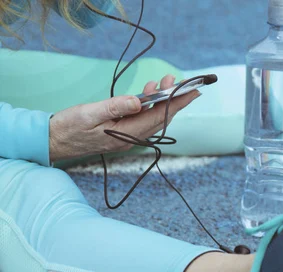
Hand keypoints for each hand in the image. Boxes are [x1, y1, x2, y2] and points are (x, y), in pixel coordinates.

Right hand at [49, 75, 198, 161]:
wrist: (53, 142)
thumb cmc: (69, 128)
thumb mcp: (89, 114)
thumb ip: (114, 107)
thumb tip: (138, 101)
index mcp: (126, 134)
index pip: (158, 117)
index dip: (177, 104)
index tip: (192, 92)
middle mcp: (131, 137)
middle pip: (160, 117)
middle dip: (172, 99)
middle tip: (178, 81)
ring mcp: (127, 136)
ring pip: (152, 117)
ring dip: (161, 100)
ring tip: (165, 82)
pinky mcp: (122, 132)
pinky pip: (142, 118)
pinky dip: (149, 105)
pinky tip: (148, 93)